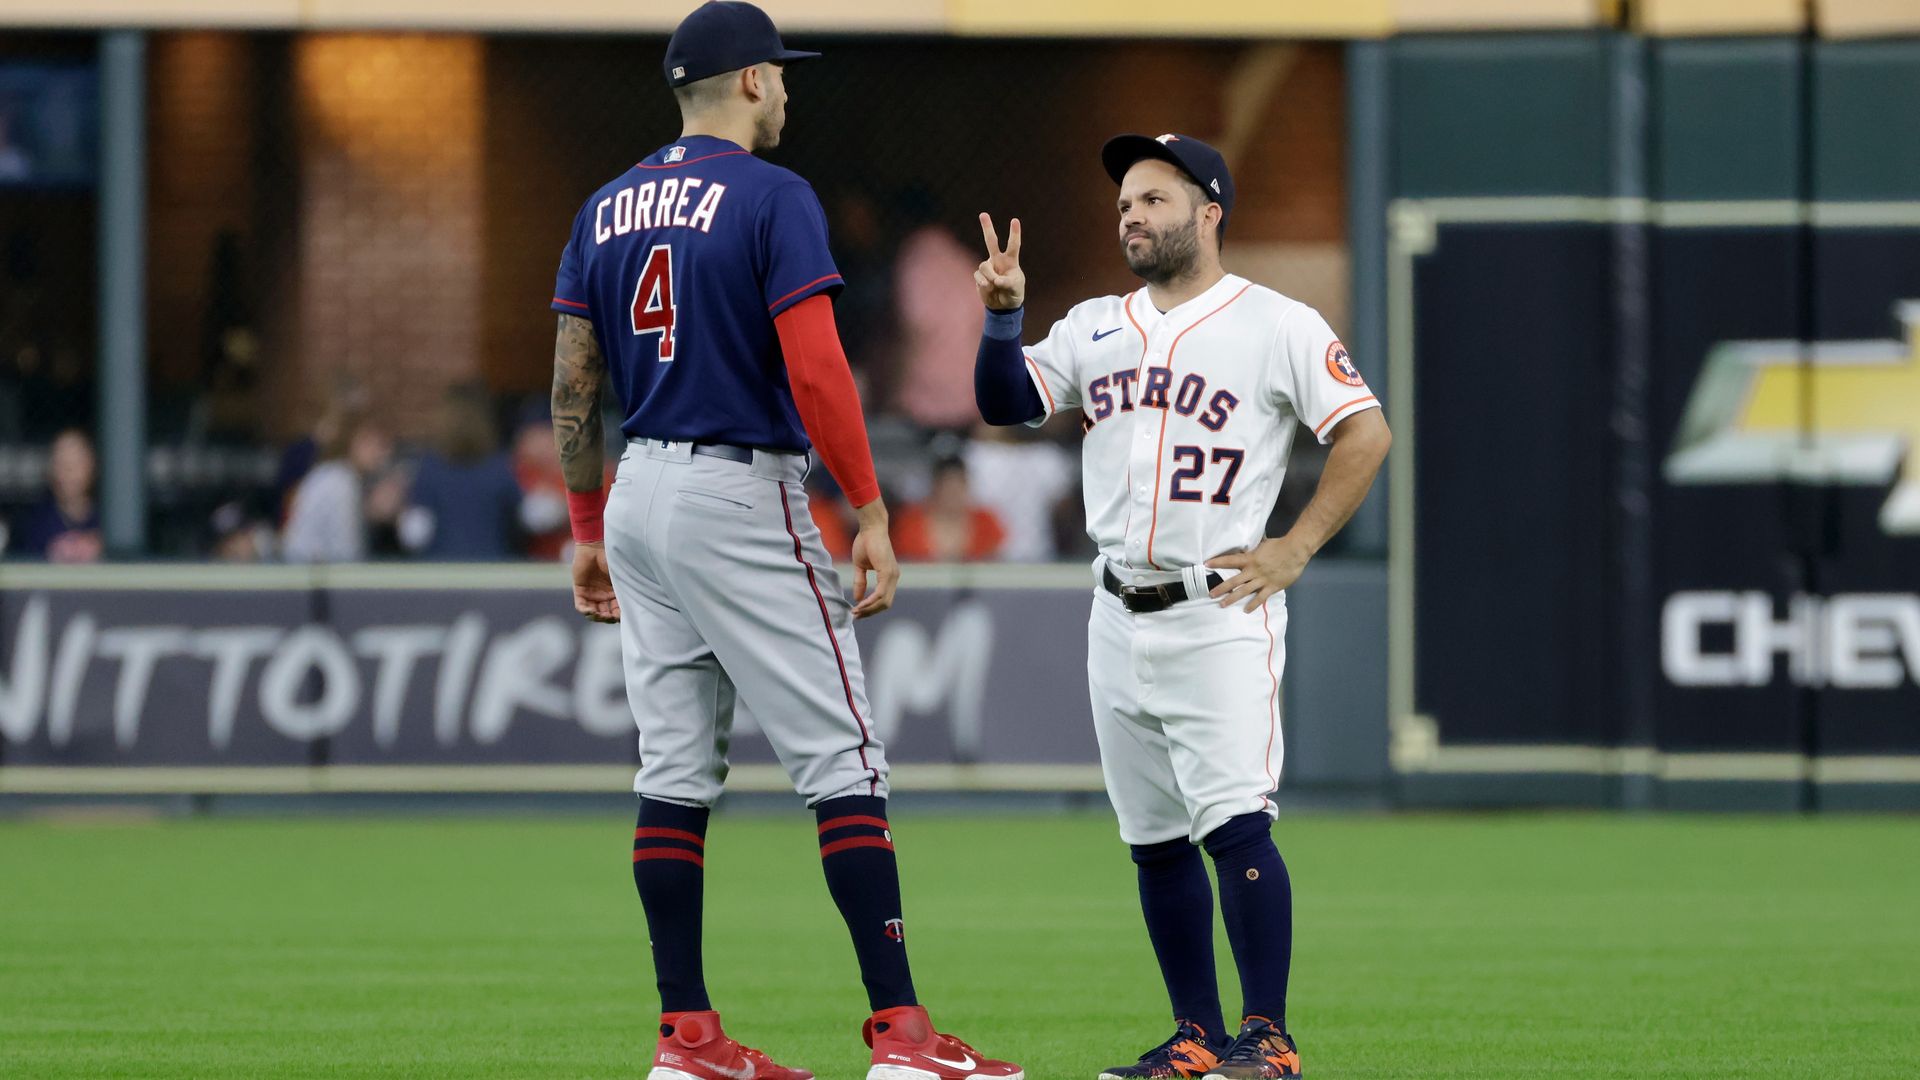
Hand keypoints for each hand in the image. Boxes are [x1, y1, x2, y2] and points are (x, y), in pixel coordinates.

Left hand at [571, 541, 620, 622]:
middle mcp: (604, 596)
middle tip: (610, 617)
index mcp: (615, 593)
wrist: (594, 547)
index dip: (619, 616)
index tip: (622, 616)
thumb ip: (628, 587)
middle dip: (608, 618)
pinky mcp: (580, 591)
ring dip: (597, 617)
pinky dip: (586, 611)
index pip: (618, 610)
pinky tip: (591, 611)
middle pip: (606, 614)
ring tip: (600, 615)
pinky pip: (581, 606)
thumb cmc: (611, 558)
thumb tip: (641, 601)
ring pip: (594, 613)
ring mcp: (592, 594)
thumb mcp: (622, 576)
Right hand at [849, 501, 899, 618]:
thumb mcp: (860, 566)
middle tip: (856, 616)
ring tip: (856, 612)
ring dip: (869, 609)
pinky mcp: (887, 572)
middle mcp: (894, 577)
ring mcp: (892, 575)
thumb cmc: (865, 543)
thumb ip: (860, 582)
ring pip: (883, 601)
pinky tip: (860, 605)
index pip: (883, 599)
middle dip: (870, 612)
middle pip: (885, 604)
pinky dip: (870, 601)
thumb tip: (857, 598)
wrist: (870, 528)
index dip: (871, 608)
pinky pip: (880, 593)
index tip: (857, 612)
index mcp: (889, 576)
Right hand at [975, 212, 1025, 310]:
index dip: (1014, 233)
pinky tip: (988, 288)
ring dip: (990, 277)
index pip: (1013, 245)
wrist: (1003, 306)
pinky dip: (984, 283)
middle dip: (987, 227)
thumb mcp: (1015, 289)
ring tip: (995, 286)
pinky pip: (978, 276)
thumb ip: (1007, 283)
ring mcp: (988, 267)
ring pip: (984, 265)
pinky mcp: (979, 277)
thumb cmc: (1013, 293)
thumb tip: (996, 280)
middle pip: (991, 241)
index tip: (1014, 220)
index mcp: (1010, 260)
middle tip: (983, 214)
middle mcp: (998, 260)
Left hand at [1207, 536, 1311, 612]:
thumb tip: (1247, 547)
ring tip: (1222, 604)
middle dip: (1221, 588)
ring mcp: (1262, 580)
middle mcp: (1253, 570)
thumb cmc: (1279, 545)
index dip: (1218, 562)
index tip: (1206, 564)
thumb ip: (1254, 550)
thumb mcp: (1262, 545)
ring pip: (1244, 591)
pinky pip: (1261, 598)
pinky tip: (1246, 610)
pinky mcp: (1272, 587)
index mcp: (1250, 559)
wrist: (1295, 550)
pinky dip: (1253, 604)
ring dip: (1232, 598)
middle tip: (1211, 594)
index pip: (1230, 560)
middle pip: (1234, 581)